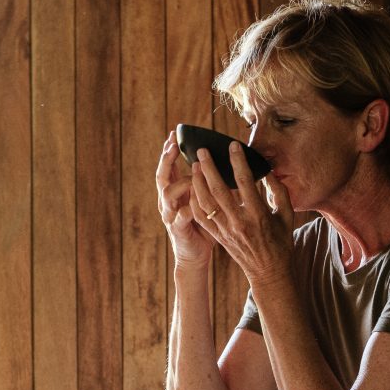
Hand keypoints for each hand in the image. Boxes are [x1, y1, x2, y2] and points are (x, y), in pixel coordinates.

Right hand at [156, 131, 214, 268]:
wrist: (194, 255)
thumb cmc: (203, 227)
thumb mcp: (206, 202)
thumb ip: (211, 185)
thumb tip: (227, 165)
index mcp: (174, 193)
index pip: (169, 167)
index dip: (169, 151)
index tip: (173, 134)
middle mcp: (168, 202)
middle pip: (162, 175)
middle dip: (166, 159)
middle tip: (173, 145)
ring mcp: (170, 215)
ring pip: (167, 194)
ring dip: (179, 182)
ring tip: (191, 175)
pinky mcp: (177, 229)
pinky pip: (179, 217)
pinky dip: (185, 210)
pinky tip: (192, 205)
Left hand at [189, 141, 295, 289]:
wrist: (269, 271)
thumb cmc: (280, 242)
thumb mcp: (286, 215)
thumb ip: (279, 192)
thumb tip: (269, 171)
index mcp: (258, 215)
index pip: (245, 183)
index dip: (238, 162)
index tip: (233, 146)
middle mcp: (239, 222)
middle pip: (219, 190)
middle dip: (209, 168)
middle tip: (202, 151)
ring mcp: (226, 231)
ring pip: (206, 203)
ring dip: (198, 183)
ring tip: (195, 166)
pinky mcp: (218, 237)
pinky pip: (201, 218)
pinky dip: (195, 201)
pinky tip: (193, 188)